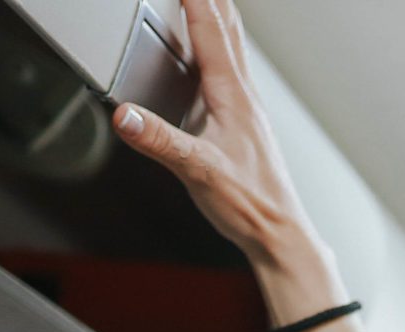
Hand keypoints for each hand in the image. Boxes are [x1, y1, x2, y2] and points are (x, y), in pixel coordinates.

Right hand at [111, 0, 342, 313]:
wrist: (280, 235)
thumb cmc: (250, 205)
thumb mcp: (197, 171)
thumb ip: (159, 140)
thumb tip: (125, 115)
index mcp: (233, 97)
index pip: (210, 32)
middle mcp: (244, 98)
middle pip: (228, 30)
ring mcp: (246, 111)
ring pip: (233, 50)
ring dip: (219, 18)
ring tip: (209, 1)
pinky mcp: (244, 127)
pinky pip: (231, 74)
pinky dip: (221, 52)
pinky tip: (213, 61)